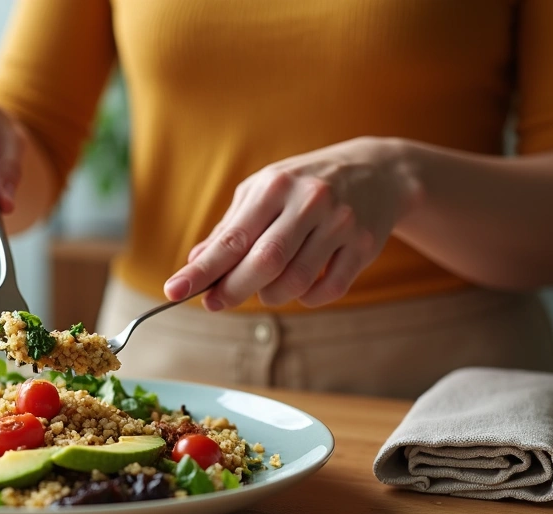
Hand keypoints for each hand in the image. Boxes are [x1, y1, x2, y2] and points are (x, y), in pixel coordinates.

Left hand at [164, 137, 421, 309]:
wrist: (378, 171)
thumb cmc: (304, 184)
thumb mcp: (263, 192)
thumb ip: (230, 227)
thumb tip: (196, 261)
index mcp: (275, 186)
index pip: (232, 238)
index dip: (202, 270)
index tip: (173, 291)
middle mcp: (310, 201)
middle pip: (264, 263)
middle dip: (234, 291)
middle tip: (215, 303)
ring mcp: (341, 223)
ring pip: (296, 282)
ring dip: (271, 296)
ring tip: (265, 288)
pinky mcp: (365, 245)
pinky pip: (330, 290)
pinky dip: (308, 299)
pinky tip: (302, 288)